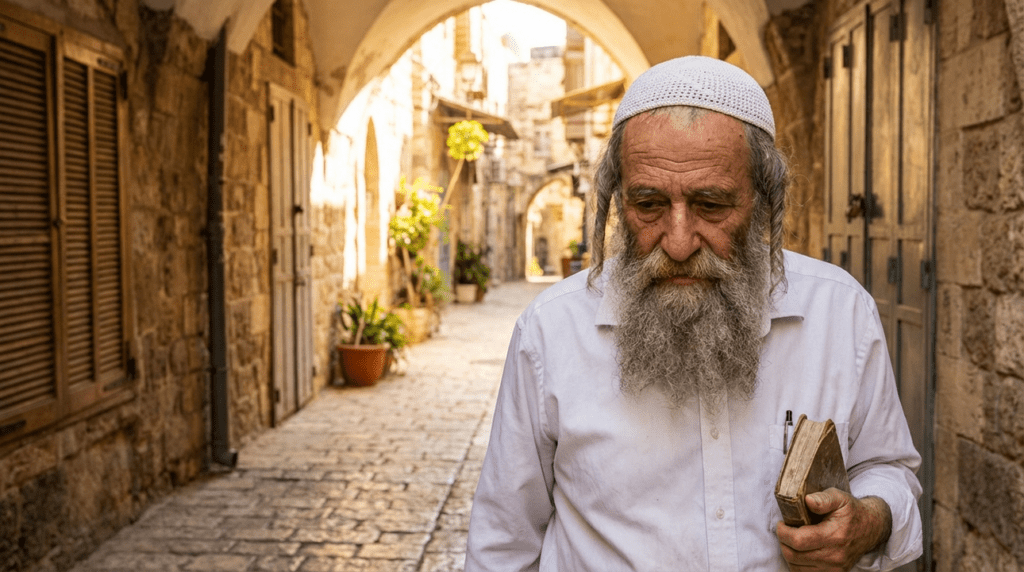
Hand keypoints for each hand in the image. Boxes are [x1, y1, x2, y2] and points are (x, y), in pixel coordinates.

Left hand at [776, 489, 891, 570]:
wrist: (871, 528)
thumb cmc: (851, 511)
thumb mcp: (839, 497)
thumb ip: (823, 498)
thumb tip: (808, 500)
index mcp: (834, 535)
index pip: (798, 540)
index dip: (783, 532)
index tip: (781, 523)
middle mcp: (835, 556)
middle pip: (794, 555)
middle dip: (783, 542)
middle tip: (784, 530)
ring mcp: (835, 568)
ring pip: (797, 567)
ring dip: (788, 553)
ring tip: (792, 539)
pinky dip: (797, 563)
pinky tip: (799, 551)